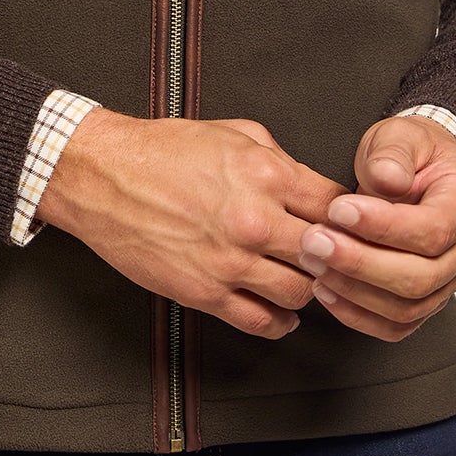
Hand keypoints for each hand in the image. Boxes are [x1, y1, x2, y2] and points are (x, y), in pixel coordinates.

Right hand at [35, 107, 346, 339]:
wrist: (105, 176)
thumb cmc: (163, 149)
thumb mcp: (234, 133)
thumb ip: (279, 158)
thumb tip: (308, 183)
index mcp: (267, 175)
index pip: (337, 207)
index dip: (350, 218)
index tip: (348, 225)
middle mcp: (255, 220)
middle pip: (327, 254)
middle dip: (333, 256)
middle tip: (331, 257)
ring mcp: (231, 261)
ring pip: (301, 293)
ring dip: (307, 288)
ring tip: (301, 279)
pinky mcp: (205, 293)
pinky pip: (260, 322)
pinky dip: (279, 322)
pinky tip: (281, 313)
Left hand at [295, 115, 455, 341]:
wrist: (417, 170)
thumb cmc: (409, 152)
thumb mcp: (400, 135)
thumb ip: (392, 153)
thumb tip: (388, 180)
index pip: (433, 230)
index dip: (384, 226)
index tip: (338, 210)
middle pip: (420, 277)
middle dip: (360, 263)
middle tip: (314, 241)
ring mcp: (448, 280)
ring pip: (407, 307)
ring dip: (353, 289)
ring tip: (313, 261)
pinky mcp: (424, 300)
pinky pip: (395, 325)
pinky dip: (357, 314)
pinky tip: (325, 289)